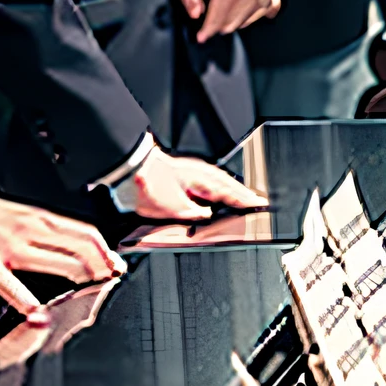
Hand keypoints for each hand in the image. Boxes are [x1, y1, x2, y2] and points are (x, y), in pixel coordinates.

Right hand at [0, 188, 122, 322]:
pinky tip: (41, 315)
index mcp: (39, 218)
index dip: (107, 253)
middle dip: (102, 270)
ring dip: (82, 282)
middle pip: (82, 251)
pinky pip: (14, 288)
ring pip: (61, 265)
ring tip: (91, 294)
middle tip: (110, 282)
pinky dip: (30, 304)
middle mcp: (29, 231)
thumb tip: (77, 247)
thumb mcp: (21, 214)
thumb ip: (48, 231)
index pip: (87, 235)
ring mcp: (9, 249)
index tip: (117, 267)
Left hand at [123, 145, 266, 220]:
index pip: (230, 193)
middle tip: (258, 201)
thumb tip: (208, 216)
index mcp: (201, 180)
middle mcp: (199, 173)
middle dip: (244, 194)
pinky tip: (218, 191)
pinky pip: (211, 179)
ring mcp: (192, 171)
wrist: (126, 169)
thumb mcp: (171, 207)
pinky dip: (221, 186)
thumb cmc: (145, 185)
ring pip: (220, 181)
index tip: (259, 205)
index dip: (245, 200)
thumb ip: (194, 213)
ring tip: (244, 197)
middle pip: (229, 185)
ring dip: (234, 189)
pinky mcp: (184, 172)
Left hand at [178, 0, 280, 42]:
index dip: (209, 26)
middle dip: (220, 24)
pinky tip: (245, 11)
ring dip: (234, 21)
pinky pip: (262, 16)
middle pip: (232, 20)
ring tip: (227, 15)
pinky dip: (252, 16)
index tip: (202, 37)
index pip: (219, 11)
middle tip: (213, 23)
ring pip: (246, 21)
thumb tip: (195, 13)